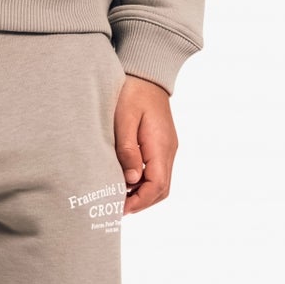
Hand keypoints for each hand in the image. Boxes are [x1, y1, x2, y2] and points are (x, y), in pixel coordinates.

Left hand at [113, 75, 176, 214]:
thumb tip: (132, 179)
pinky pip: (156, 172)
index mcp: (161, 146)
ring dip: (142, 194)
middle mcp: (168, 150)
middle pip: (161, 189)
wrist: (147, 74)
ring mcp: (167, 149)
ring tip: (118, 197)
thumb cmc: (132, 93)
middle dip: (141, 203)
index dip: (140, 201)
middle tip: (116, 208)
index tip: (120, 208)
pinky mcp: (161, 146)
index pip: (157, 185)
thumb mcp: (124, 119)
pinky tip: (125, 181)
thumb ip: (127, 150)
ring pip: (160, 183)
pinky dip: (143, 183)